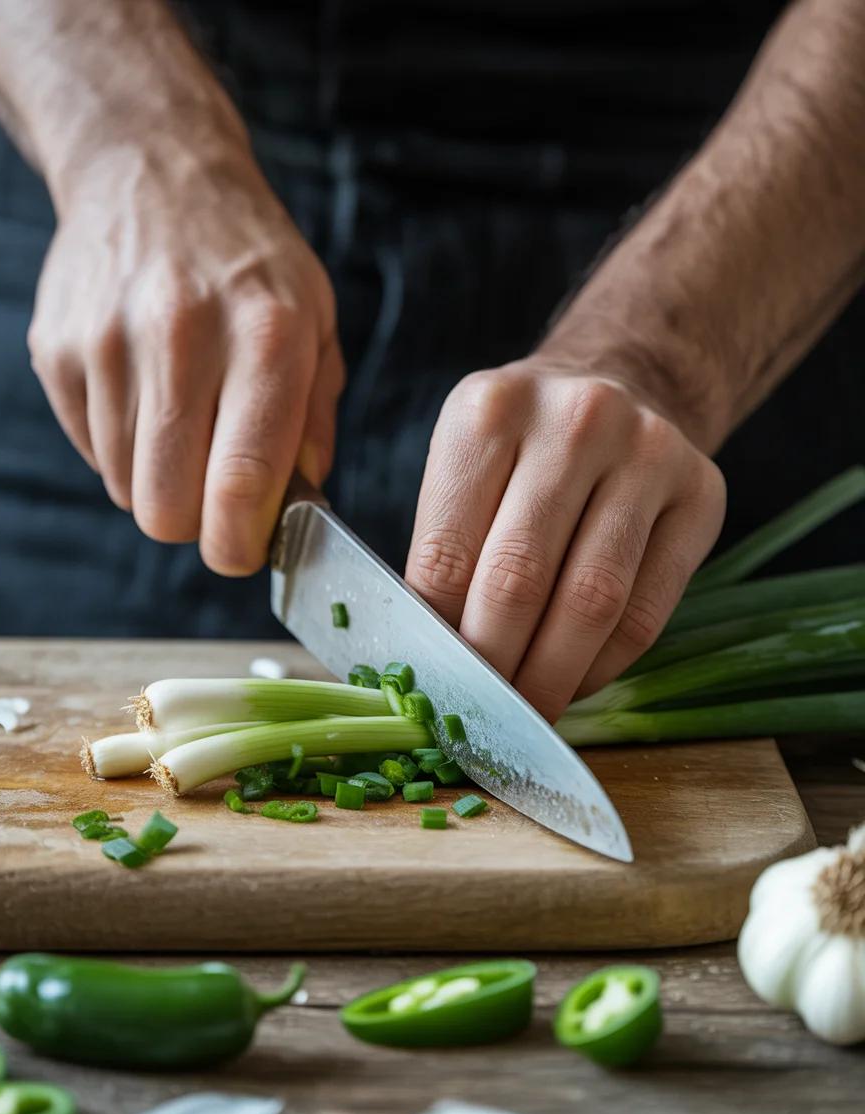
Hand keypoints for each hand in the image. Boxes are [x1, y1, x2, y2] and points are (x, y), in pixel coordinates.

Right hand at [28, 136, 342, 575]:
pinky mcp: (58, 349)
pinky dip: (122, 447)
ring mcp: (109, 342)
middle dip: (194, 525)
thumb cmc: (248, 261)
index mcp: (268, 336)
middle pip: (168, 507)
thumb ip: (314, 420)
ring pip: (126, 488)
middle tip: (214, 499)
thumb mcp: (316, 322)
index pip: (243, 481)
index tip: (243, 554)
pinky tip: (145, 394)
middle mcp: (183, 336)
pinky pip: (90, 451)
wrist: (152, 171)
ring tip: (183, 419)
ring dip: (158, 479)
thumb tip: (300, 507)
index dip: (240, 544)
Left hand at [406, 358, 726, 720]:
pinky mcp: (701, 493)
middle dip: (494, 665)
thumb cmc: (523, 446)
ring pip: (592, 601)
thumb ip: (444, 549)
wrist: (622, 381)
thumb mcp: (464, 464)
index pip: (446, 555)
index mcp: (489, 411)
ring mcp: (648, 452)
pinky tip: (577, 679)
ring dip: (553, 676)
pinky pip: (647, 610)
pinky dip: (604, 665)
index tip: (432, 686)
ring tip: (527, 713)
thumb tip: (427, 662)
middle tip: (479, 716)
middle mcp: (574, 421)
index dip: (437, 638)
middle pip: (519, 579)